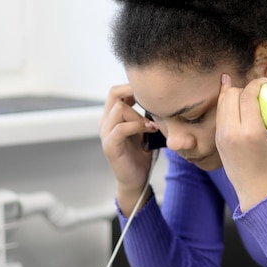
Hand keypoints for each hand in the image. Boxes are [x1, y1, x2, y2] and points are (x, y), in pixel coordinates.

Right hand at [100, 84, 159, 213]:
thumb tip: (161, 99)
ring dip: (139, 114)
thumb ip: (145, 115)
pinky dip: (137, 125)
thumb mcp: (144, 129)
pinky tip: (150, 129)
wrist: (136, 179)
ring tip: (153, 123)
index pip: (116, 91)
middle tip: (154, 105)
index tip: (152, 93)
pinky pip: (121, 128)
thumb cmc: (141, 153)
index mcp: (112, 117)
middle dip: (136, 95)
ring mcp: (106, 133)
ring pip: (118, 109)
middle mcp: (105, 122)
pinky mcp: (110, 146)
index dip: (132, 87)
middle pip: (114, 94)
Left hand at [216, 75, 266, 211]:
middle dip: (243, 87)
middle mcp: (232, 133)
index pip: (247, 97)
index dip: (255, 83)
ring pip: (222, 103)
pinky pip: (219, 115)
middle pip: (231, 96)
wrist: (255, 195)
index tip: (265, 82)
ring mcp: (222, 137)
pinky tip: (231, 97)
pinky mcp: (217, 142)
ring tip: (245, 91)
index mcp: (251, 133)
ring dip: (232, 94)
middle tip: (257, 89)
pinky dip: (225, 105)